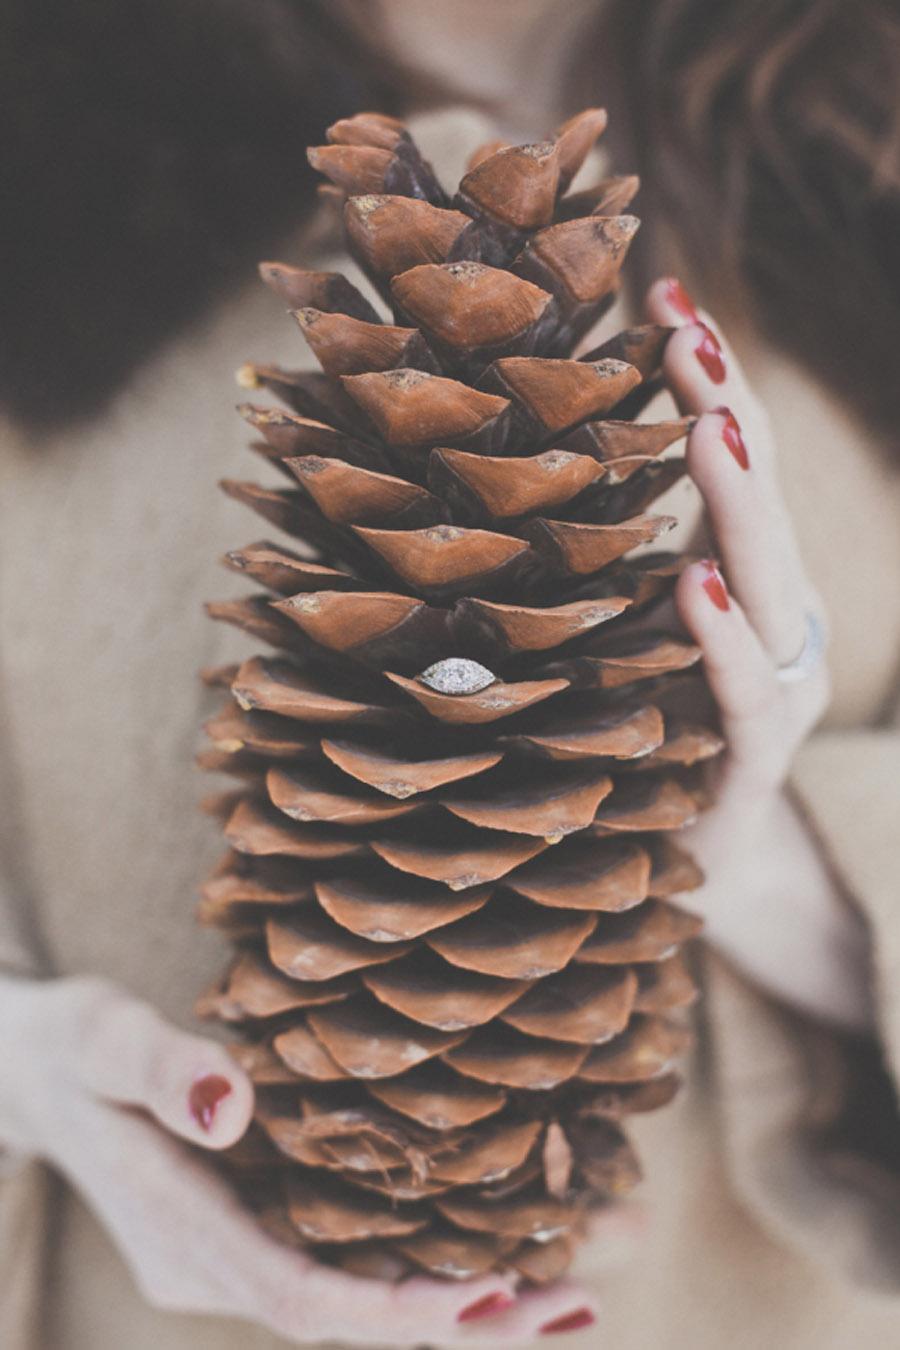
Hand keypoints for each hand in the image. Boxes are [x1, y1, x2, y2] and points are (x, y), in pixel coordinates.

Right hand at [0, 974, 625, 1344]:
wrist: (46, 1078)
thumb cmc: (74, 1051)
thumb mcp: (102, 1040)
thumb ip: (163, 1072)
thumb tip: (234, 1105)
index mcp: (187, 1239)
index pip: (304, 1301)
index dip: (399, 1310)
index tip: (493, 1293)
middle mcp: (225, 1269)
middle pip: (362, 1317)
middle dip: (477, 1315)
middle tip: (586, 1292)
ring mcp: (249, 1257)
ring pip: (376, 1292)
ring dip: (482, 1288)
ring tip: (593, 1258)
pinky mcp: (270, 1229)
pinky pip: (367, 1258)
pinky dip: (441, 1251)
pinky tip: (517, 1226)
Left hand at [643, 280, 870, 1031]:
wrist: (697, 861)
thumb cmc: (651, 735)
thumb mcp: (627, 630)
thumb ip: (612, 558)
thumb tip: (527, 459)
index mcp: (743, 583)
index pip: (732, 466)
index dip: (707, 382)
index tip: (664, 290)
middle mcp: (773, 624)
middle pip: (758, 505)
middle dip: (727, 410)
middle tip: (688, 323)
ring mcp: (772, 690)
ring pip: (769, 585)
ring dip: (740, 503)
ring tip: (711, 425)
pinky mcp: (749, 760)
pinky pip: (740, 693)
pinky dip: (719, 638)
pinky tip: (694, 583)